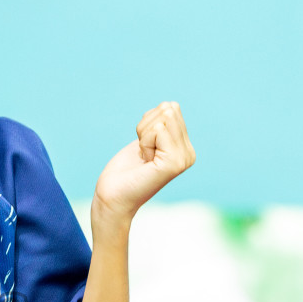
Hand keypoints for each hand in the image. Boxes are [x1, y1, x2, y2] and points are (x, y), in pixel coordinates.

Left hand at [94, 101, 195, 218]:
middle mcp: (189, 153)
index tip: (144, 148)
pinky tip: (144, 161)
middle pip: (169, 110)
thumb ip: (160, 123)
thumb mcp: (145, 140)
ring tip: (143, 157)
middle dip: (146, 127)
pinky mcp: (174, 163)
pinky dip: (143, 141)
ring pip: (163, 118)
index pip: (171, 108)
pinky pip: (157, 129)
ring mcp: (184, 159)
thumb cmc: (125, 171)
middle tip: (142, 152)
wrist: (113, 197)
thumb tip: (171, 104)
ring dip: (144, 135)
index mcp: (185, 148)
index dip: (148, 124)